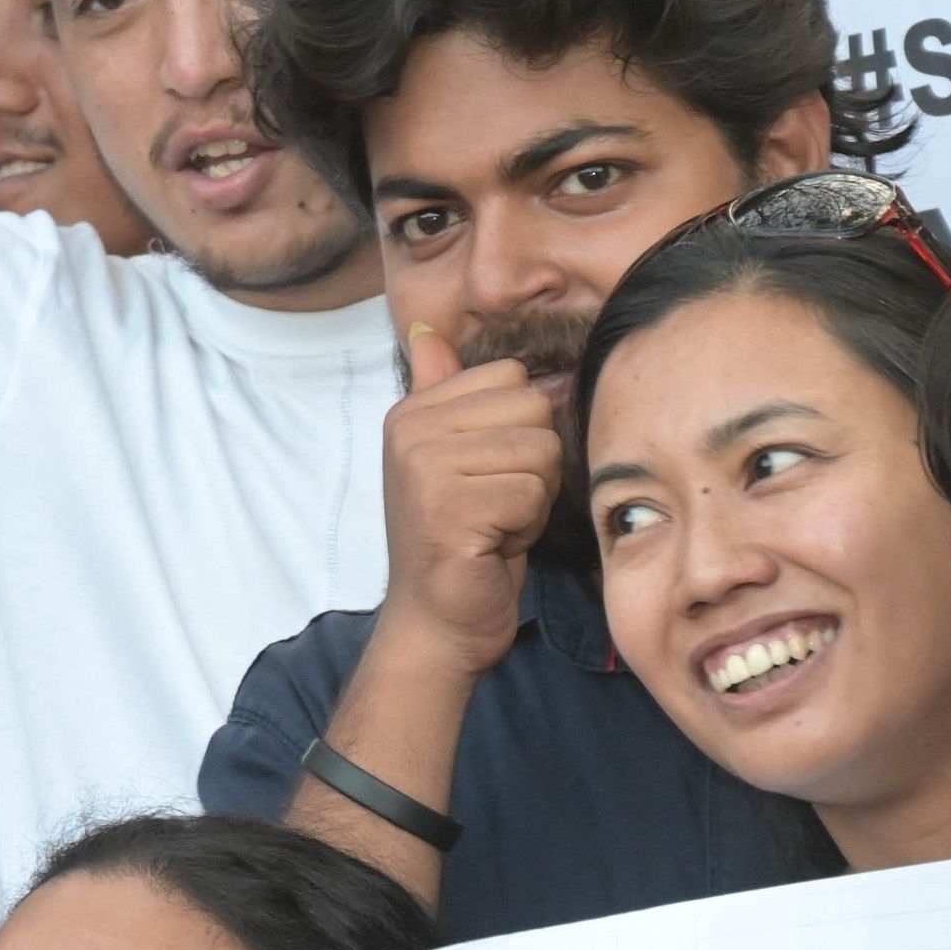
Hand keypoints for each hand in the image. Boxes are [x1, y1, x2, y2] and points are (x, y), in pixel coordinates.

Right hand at [376, 328, 563, 682]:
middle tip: (493, 503)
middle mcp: (409, 432)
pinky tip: (493, 544)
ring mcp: (424, 469)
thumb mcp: (451, 456)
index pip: (514, 378)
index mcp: (412, 412)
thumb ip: (444, 391)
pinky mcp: (448, 509)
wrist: (437, 619)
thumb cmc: (460, 539)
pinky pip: (532, 493)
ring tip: (494, 523)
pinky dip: (526, 526)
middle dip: (533, 463)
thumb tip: (424, 330)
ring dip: (533, 497)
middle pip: (534, 408)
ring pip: (540, 450)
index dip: (520, 430)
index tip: (485, 474)